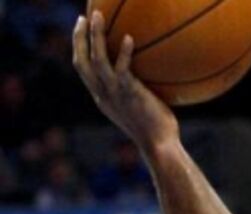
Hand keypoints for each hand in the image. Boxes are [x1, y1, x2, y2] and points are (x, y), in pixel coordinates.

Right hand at [72, 12, 179, 152]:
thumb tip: (147, 79)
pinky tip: (129, 38)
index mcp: (101, 97)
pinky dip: (125, 53)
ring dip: (95, 36)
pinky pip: (123, 69)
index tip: (82, 32)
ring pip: (97, 60)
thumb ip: (133, 93)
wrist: (159, 146)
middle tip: (83, 17)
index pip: (82, 69)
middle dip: (78, 37)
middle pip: (81, 61)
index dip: (79, 49)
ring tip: (97, 17)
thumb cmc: (156, 130)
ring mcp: (114, 94)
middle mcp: (103, 94)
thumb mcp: (137, 109)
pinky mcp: (129, 94)